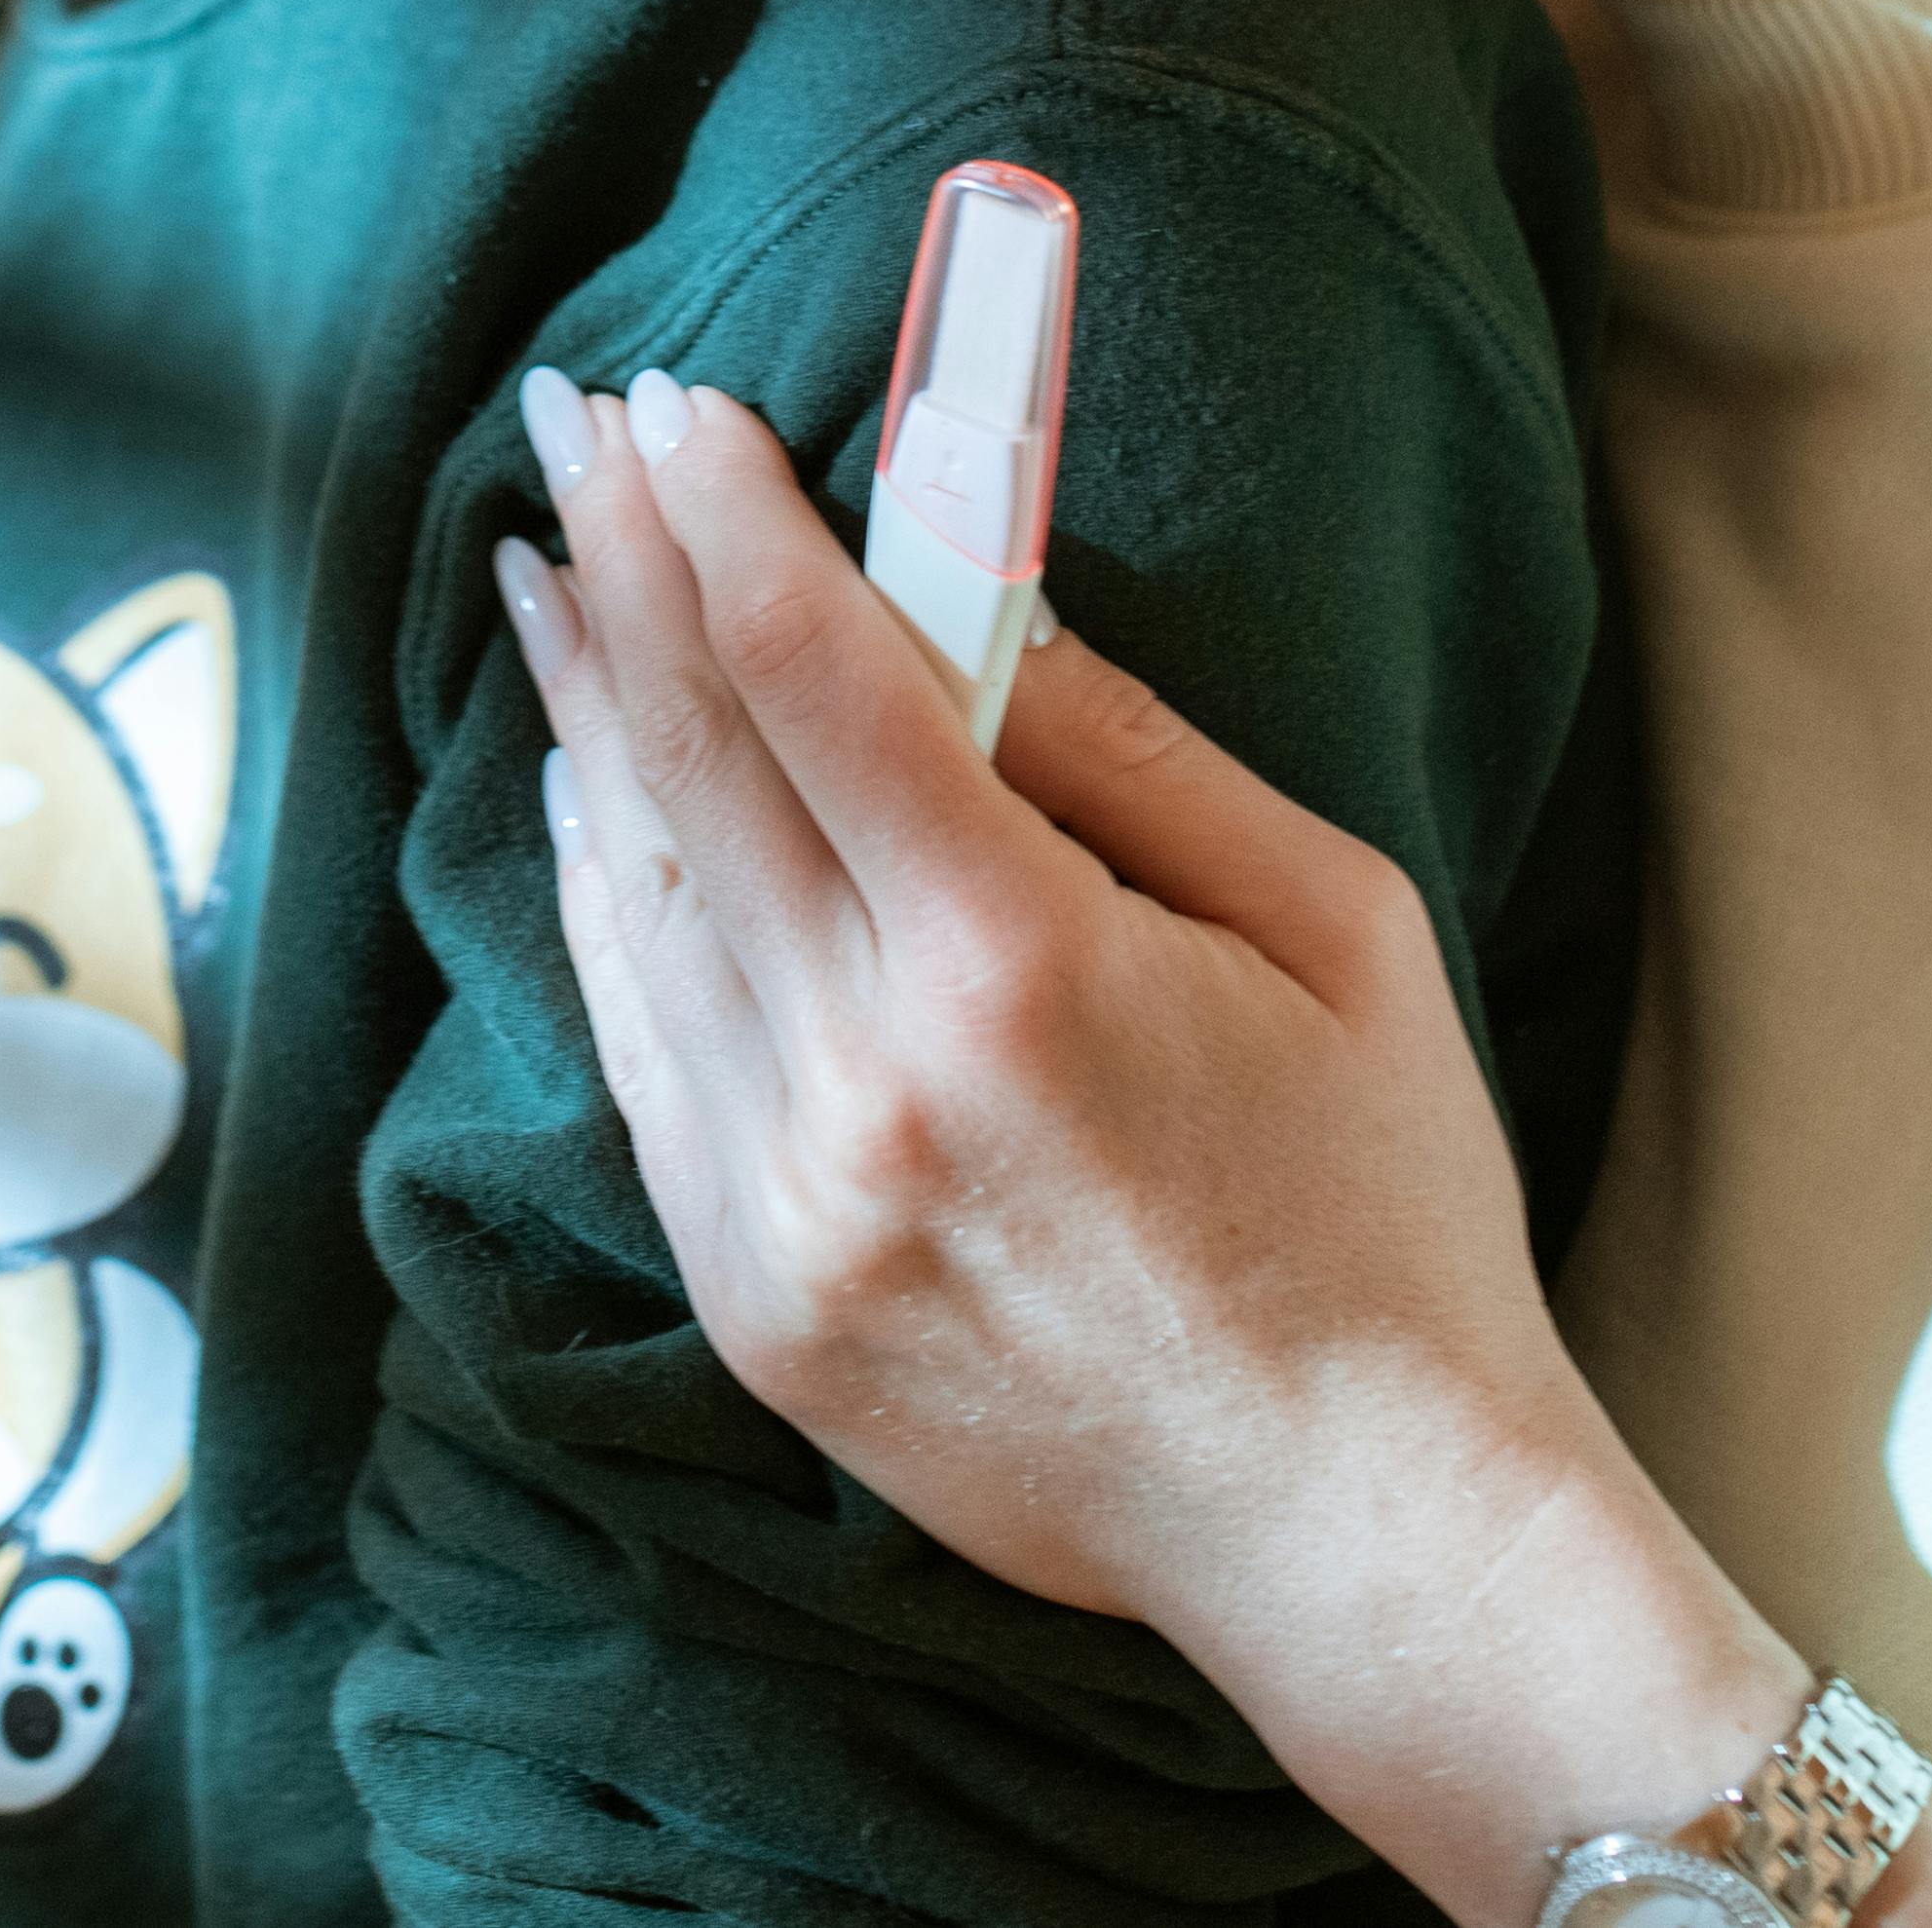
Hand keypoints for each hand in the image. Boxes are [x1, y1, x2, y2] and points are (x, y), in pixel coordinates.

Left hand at [494, 365, 1835, 1921]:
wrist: (1357, 1529)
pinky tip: (586, 792)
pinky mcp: (751, 1299)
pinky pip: (638, 1051)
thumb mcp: (1328, 925)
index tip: (675, 402)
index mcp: (1019, 970)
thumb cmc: (1382, 1209)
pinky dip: (604, 900)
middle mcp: (868, 1086)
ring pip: (639, 899)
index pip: (813, 674)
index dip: (728, 516)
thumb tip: (978, 598)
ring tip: (549, 571)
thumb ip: (1134, 752)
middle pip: (690, 760)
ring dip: (584, 714)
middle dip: (621, 564)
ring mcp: (788, 1207)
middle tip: (572, 424)